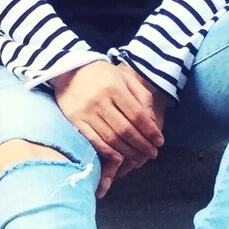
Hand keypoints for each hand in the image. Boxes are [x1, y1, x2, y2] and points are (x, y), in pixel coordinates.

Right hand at [49, 60, 166, 198]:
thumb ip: (141, 95)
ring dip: (128, 151)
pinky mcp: (75, 120)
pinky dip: (108, 152)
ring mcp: (86, 111)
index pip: (137, 114)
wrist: (68, 70)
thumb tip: (152, 119)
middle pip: (125, 129)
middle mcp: (100, 100)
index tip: (159, 142)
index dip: (150, 130)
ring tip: (139, 158)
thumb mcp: (124, 77)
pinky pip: (93, 140)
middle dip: (142, 144)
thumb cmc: (101, 74)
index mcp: (114, 87)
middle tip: (152, 154)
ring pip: (111, 138)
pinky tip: (119, 158)